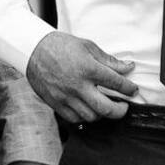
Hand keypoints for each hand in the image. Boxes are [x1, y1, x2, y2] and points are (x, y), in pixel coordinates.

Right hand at [25, 33, 139, 123]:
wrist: (32, 50)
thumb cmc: (59, 46)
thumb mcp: (87, 46)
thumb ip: (108, 60)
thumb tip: (127, 67)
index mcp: (88, 69)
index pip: (116, 83)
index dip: (129, 88)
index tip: (132, 90)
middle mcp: (78, 85)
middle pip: (106, 108)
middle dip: (120, 110)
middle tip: (123, 106)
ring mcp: (66, 96)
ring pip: (91, 116)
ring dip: (101, 114)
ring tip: (104, 107)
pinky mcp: (55, 103)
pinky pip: (74, 118)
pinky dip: (84, 117)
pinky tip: (87, 109)